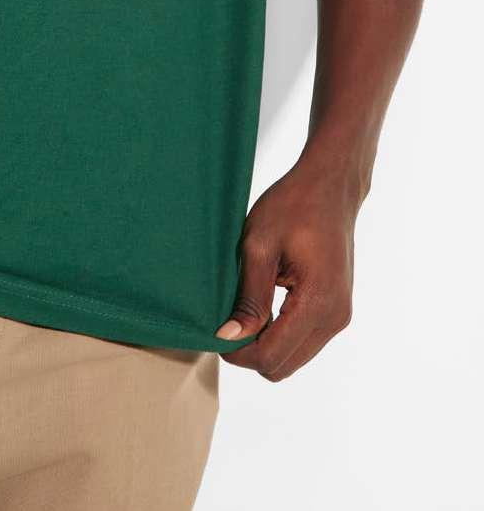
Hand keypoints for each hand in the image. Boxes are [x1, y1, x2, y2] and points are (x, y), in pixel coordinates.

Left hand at [214, 156, 358, 378]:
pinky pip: (304, 341)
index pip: (271, 355)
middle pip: (283, 366)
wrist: (331, 187)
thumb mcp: (259, 246)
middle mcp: (335, 318)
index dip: (238, 352)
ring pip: (294, 358)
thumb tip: (229, 337)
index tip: (214, 332)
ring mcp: (339, 316)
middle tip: (226, 320)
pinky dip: (280, 333)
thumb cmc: (292, 206)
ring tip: (243, 309)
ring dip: (266, 343)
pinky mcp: (337, 310)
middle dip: (250, 351)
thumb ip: (248, 297)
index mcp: (317, 302)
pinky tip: (262, 305)